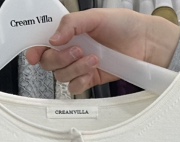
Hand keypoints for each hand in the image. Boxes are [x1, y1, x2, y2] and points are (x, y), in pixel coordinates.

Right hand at [26, 9, 179, 94]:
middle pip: (49, 63)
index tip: (34, 55)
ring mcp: (80, 65)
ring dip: (76, 68)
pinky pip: (75, 87)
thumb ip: (71, 24)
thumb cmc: (124, 25)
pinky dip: (81, 81)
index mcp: (69, 32)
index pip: (44, 43)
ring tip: (94, 57)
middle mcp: (71, 49)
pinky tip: (92, 71)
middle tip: (77, 50)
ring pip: (62, 76)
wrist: (145, 43)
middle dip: (61, 58)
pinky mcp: (90, 79)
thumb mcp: (95, 16)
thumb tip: (53, 38)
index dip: (35, 50)